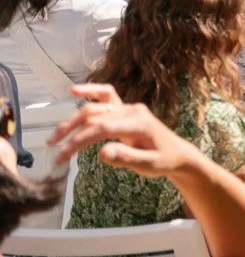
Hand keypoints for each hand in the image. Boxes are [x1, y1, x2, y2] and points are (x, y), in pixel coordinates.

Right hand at [50, 85, 201, 177]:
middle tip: (55, 151)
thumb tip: (102, 153)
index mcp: (140, 124)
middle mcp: (133, 111)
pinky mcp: (125, 109)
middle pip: (95, 117)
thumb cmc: (164, 160)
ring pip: (95, 108)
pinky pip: (106, 96)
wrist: (177, 153)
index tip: (63, 156)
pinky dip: (91, 91)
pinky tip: (74, 91)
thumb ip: (126, 158)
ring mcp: (129, 108)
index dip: (80, 141)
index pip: (103, 129)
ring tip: (55, 136)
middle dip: (71, 133)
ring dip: (72, 120)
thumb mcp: (149, 165)